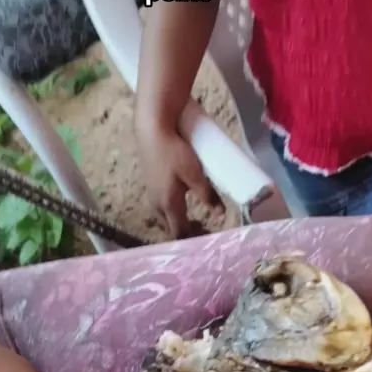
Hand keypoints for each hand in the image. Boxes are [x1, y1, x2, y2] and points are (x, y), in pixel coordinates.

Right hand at [136, 124, 223, 238]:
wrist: (151, 130)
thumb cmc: (174, 152)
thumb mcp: (195, 174)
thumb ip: (208, 195)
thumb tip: (220, 215)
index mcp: (169, 205)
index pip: (180, 233)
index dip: (193, 240)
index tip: (206, 241)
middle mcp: (157, 204)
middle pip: (171, 227)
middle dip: (186, 231)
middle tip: (204, 230)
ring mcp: (152, 194)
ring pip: (166, 216)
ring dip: (179, 220)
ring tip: (194, 219)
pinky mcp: (151, 184)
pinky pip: (163, 205)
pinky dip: (173, 209)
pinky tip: (182, 201)